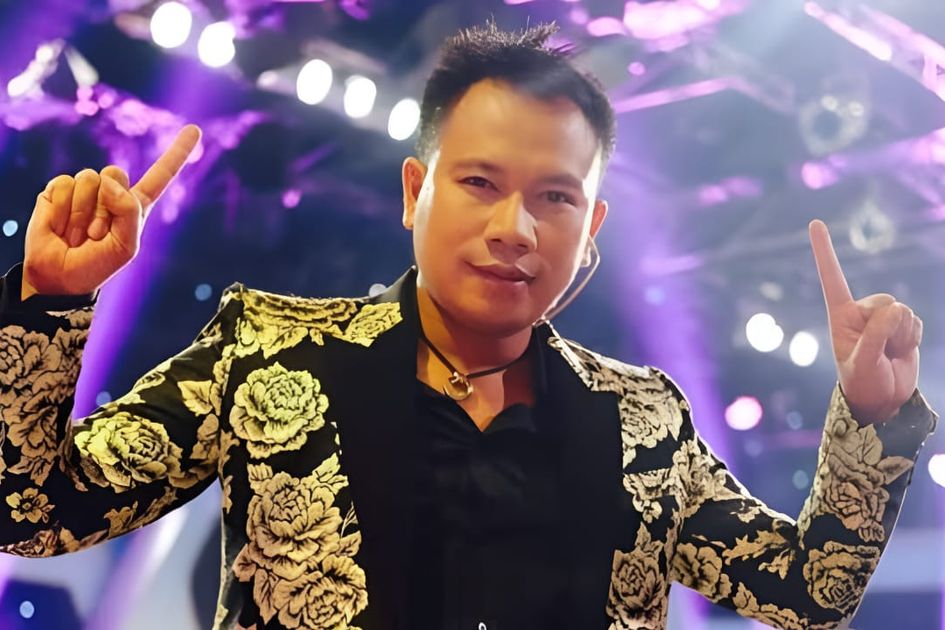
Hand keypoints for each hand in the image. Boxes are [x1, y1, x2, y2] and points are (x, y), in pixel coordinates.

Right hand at [21, 125, 201, 300]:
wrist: (60, 276)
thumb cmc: (97, 265)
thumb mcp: (126, 246)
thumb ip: (128, 212)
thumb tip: (109, 180)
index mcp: (135, 206)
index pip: (160, 176)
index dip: (177, 153)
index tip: (195, 129)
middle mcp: (111, 193)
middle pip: (115, 172)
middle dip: (105, 206)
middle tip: (96, 234)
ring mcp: (84, 190)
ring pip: (88, 178)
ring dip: (81, 213)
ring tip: (79, 235)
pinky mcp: (57, 190)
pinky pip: (63, 184)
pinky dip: (62, 210)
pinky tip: (60, 227)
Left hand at [809, 219, 921, 422]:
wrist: (884, 400)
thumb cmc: (864, 382)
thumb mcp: (864, 362)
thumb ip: (877, 334)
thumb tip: (897, 308)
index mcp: (841, 315)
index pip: (832, 278)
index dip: (825, 251)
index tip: (815, 222)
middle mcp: (861, 312)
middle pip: (885, 301)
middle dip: (888, 327)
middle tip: (880, 351)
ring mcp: (883, 318)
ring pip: (903, 311)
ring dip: (902, 335)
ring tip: (889, 354)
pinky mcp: (903, 326)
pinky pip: (917, 322)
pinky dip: (913, 339)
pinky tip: (901, 352)